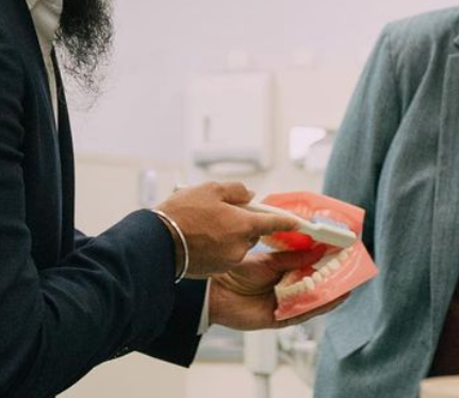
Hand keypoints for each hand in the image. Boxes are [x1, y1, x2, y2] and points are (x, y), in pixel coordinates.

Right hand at [154, 182, 298, 276]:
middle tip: (221, 211)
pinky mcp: (215, 268)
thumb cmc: (182, 214)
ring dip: (228, 233)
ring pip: (237, 243)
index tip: (300, 223)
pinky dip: (218, 246)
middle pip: (252, 231)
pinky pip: (224, 254)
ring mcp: (228, 259)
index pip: (274, 222)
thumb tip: (249, 195)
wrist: (158, 242)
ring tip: (204, 224)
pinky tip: (199, 238)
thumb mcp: (210, 189)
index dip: (287, 222)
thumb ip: (236, 190)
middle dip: (242, 222)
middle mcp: (240, 245)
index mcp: (243, 224)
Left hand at [208, 248, 348, 329]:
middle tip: (351, 268)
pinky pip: (303, 314)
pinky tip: (333, 299)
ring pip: (312, 300)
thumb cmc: (236, 272)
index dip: (324, 260)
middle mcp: (285, 288)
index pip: (308, 265)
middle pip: (314, 284)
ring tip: (349, 285)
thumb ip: (292, 257)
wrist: (215, 291)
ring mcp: (283, 304)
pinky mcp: (279, 319)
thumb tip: (318, 249)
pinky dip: (319, 307)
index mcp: (282, 271)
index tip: (341, 252)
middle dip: (332, 277)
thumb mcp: (269, 261)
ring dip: (331, 293)